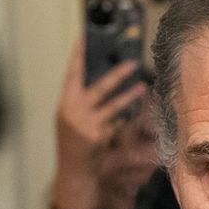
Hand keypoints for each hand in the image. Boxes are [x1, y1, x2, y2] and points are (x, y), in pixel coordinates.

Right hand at [54, 40, 145, 208]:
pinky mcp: (99, 136)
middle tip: (133, 63)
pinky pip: (118, 123)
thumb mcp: (69, 118)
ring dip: (130, 96)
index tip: (83, 38)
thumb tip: (102, 80)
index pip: (71, 74)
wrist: (73, 169)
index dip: (77, 56)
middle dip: (117, 74)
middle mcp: (74, 111)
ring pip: (114, 106)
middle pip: (99, 87)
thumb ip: (80, 101)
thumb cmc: (73, 141)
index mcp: (65, 102)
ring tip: (143, 87)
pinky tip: (136, 115)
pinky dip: (126, 118)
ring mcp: (87, 124)